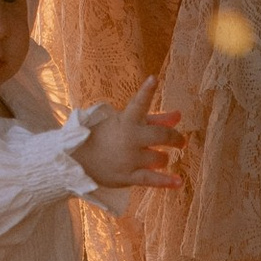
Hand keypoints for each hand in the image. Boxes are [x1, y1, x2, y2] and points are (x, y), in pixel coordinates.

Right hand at [80, 77, 182, 191]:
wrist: (80, 160)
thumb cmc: (107, 136)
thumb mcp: (126, 122)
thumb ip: (154, 119)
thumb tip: (179, 115)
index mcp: (125, 120)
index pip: (138, 103)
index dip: (146, 91)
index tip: (154, 78)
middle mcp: (129, 138)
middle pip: (161, 136)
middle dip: (175, 138)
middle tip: (180, 142)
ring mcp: (129, 158)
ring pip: (159, 158)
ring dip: (163, 158)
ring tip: (160, 158)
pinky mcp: (128, 176)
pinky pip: (152, 180)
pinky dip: (167, 182)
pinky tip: (179, 182)